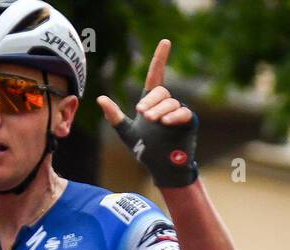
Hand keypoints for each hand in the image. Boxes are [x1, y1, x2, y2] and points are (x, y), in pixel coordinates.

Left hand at [97, 40, 197, 187]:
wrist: (161, 168)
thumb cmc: (146, 150)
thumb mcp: (127, 133)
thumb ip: (114, 116)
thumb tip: (100, 99)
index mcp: (152, 103)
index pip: (156, 76)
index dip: (160, 59)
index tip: (165, 42)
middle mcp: (166, 105)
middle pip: (160, 92)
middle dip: (150, 101)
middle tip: (141, 113)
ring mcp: (179, 112)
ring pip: (170, 102)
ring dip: (160, 111)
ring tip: (152, 121)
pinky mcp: (189, 122)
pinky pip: (183, 113)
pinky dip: (174, 116)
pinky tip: (166, 123)